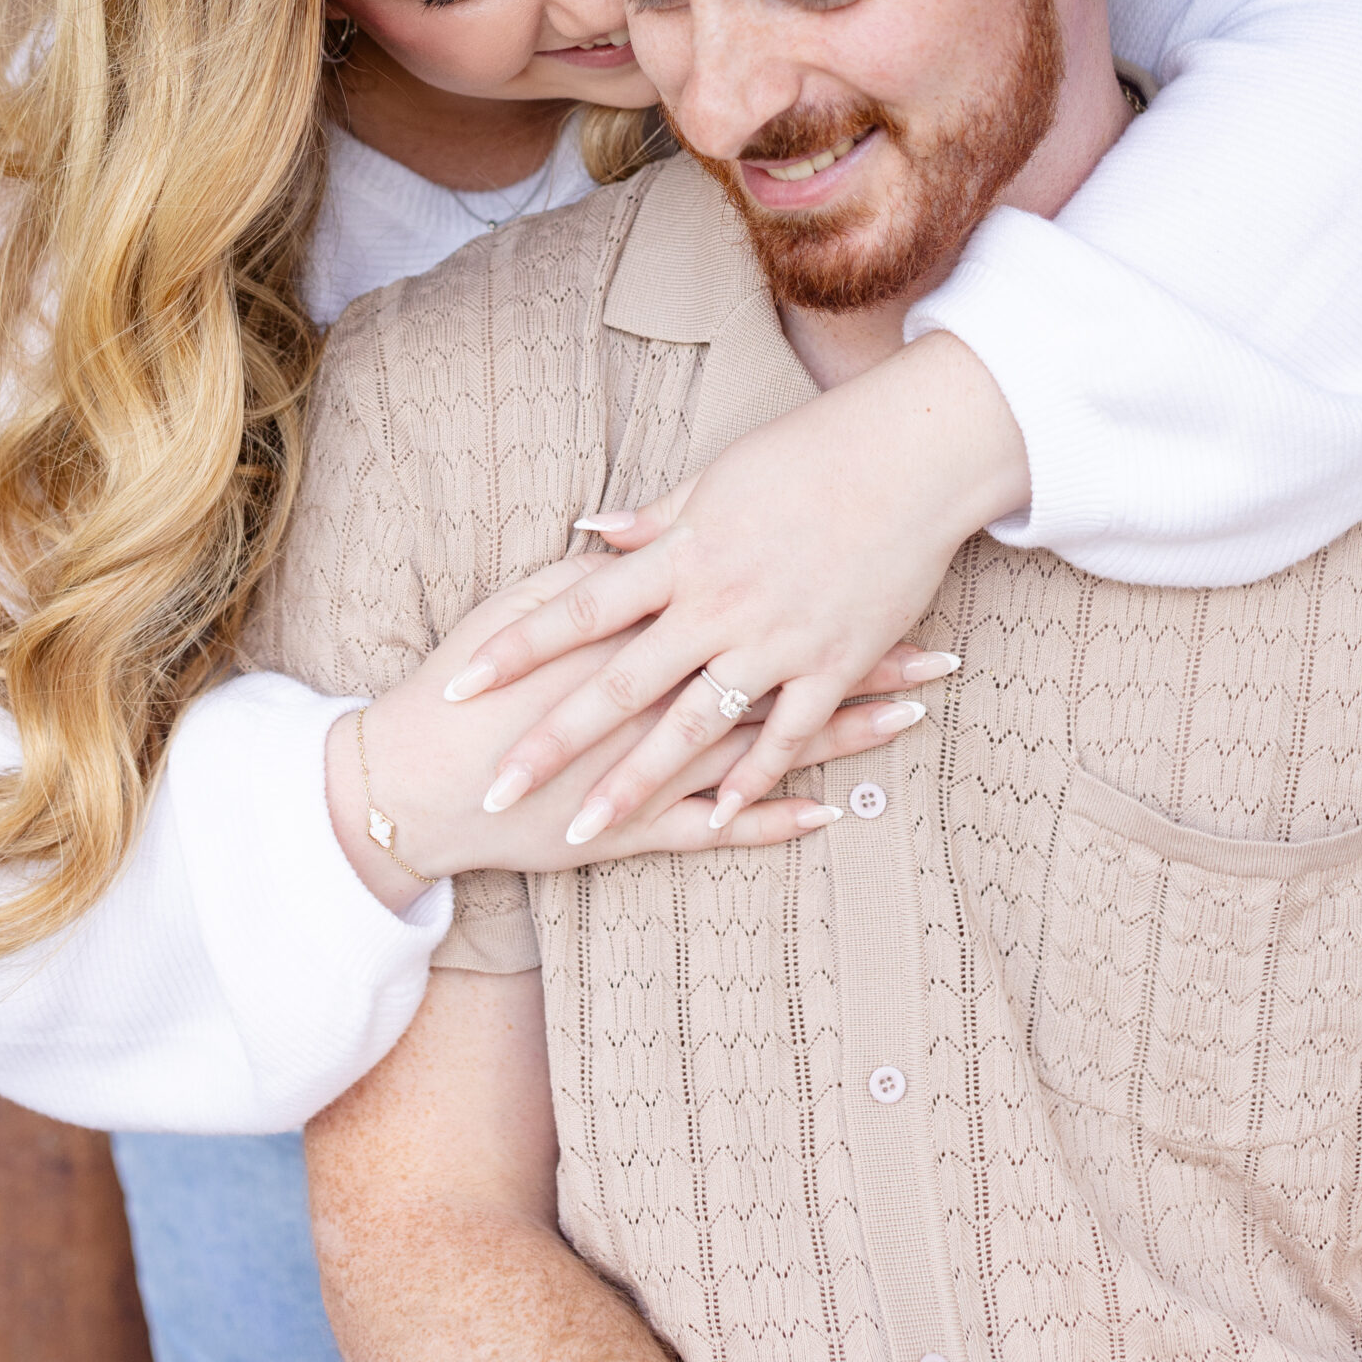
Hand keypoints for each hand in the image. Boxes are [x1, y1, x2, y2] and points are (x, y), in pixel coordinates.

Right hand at [324, 563, 932, 916]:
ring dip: (842, 735)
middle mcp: (661, 698)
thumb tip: (629, 532)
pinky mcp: (637, 828)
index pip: (750, 603)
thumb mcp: (528, 605)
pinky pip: (721, 827)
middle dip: (862, 662)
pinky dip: (774, 819)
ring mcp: (653, 769)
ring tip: (911, 716)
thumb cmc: (471, 682)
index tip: (892, 570)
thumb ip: (591, 572)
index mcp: (638, 633)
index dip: (823, 589)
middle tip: (938, 652)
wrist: (423, 776)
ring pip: (768, 747)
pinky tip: (830, 812)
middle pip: (781, 672)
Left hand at [443, 331, 1027, 842]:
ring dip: (634, 783)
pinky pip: (784, 733)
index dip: (517, 649)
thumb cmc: (810, 454)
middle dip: (553, 742)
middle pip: (618, 684)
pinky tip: (714, 815)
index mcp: (682, 554)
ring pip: (691, 728)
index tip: (461, 684)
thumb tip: (591, 533)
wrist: (909, 455)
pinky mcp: (832, 662)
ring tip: (584, 829)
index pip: (577, 608)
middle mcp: (719, 603)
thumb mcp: (717, 479)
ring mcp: (776, 639)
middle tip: (496, 789)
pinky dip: (752, 779)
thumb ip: (653, 520)